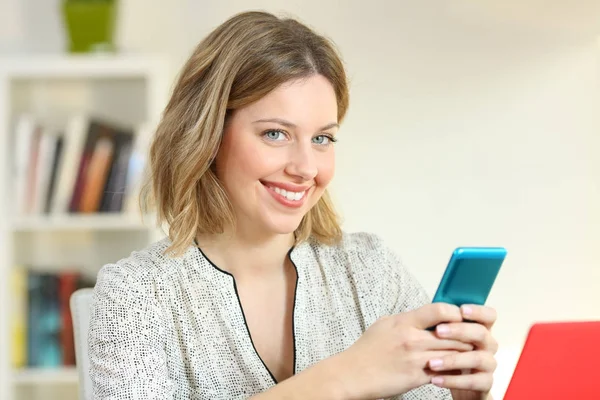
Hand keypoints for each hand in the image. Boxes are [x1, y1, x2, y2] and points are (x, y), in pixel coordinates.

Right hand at [336, 303, 474, 399]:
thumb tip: (425, 316)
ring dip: (463, 354)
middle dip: (466, 336)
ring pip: (452, 354)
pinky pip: (443, 372)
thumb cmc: (366, 350)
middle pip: (453, 334)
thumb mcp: (384, 324)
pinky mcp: (416, 377)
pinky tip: (456, 369)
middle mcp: (411, 338)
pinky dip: (452, 370)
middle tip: (474, 337)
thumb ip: (406, 319)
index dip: (455, 313)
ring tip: (469, 354)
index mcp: (403, 321)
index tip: (460, 317)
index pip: (439, 310)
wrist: (352, 374)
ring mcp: (415, 359)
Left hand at [427, 304, 497, 398]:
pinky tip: (435, 380)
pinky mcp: (485, 383)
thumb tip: (430, 310)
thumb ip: (443, 323)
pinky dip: (453, 381)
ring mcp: (489, 364)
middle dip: (459, 331)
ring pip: (477, 358)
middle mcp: (488, 344)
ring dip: (453, 360)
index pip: (488, 315)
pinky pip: (473, 382)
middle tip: (438, 331)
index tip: (461, 310)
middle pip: (481, 333)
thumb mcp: (445, 337)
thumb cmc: (448, 353)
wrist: (453, 382)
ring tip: (431, 363)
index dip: (478, 311)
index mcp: (480, 328)